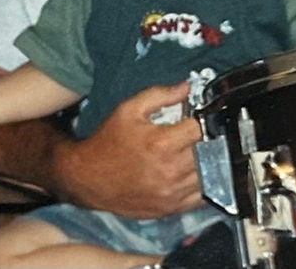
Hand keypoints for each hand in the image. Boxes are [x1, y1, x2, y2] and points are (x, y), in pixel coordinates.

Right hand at [51, 81, 202, 217]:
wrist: (87, 178)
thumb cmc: (108, 142)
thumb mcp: (129, 109)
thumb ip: (160, 95)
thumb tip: (186, 87)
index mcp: (162, 144)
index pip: (201, 128)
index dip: (201, 119)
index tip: (195, 118)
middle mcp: (170, 171)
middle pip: (208, 150)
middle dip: (204, 139)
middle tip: (192, 135)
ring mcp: (171, 193)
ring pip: (208, 173)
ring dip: (205, 160)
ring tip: (190, 152)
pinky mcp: (170, 209)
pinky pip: (200, 196)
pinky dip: (200, 183)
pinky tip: (189, 172)